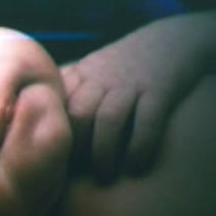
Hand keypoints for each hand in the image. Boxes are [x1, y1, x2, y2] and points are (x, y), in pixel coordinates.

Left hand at [61, 16, 207, 180]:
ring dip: (103, 153)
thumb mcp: (93, 69)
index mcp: (83, 74)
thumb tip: (42, 128)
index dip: (51, 135)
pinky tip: (136, 167)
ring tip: (104, 176)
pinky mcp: (160, 89)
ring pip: (108, 119)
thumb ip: (69, 92)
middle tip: (77, 176)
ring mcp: (132, 82)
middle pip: (78, 113)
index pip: (57, 105)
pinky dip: (140, 147)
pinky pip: (147, 121)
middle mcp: (103, 77)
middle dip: (75, 149)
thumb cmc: (127, 64)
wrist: (174, 39)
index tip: (52, 159)